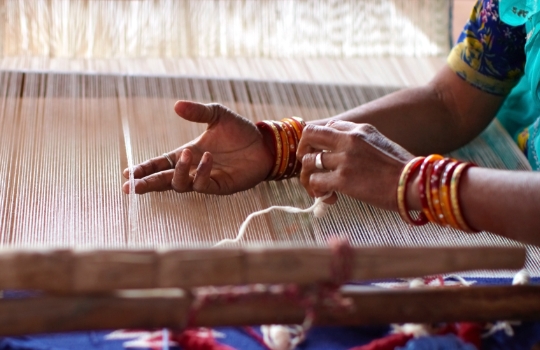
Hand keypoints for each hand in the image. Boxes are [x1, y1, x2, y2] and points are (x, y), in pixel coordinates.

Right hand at [122, 101, 273, 194]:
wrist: (264, 144)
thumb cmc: (240, 131)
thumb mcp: (217, 115)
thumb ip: (198, 111)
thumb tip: (176, 105)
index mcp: (188, 153)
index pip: (161, 164)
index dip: (145, 169)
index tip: (128, 173)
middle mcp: (193, 169)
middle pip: (164, 180)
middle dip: (147, 184)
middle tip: (132, 187)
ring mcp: (206, 179)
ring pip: (181, 185)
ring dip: (178, 172)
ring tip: (186, 154)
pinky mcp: (220, 186)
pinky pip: (204, 185)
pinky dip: (202, 173)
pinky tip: (208, 158)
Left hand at [297, 120, 413, 210]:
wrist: (414, 184)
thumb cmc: (402, 170)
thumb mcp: (381, 144)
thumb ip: (361, 144)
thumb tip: (342, 156)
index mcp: (359, 129)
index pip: (328, 126)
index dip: (320, 142)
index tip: (323, 154)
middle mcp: (349, 139)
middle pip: (309, 134)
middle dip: (304, 150)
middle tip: (310, 166)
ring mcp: (344, 159)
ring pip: (309, 161)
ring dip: (310, 176)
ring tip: (321, 188)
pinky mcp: (342, 179)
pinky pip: (315, 181)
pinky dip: (318, 191)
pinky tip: (329, 198)